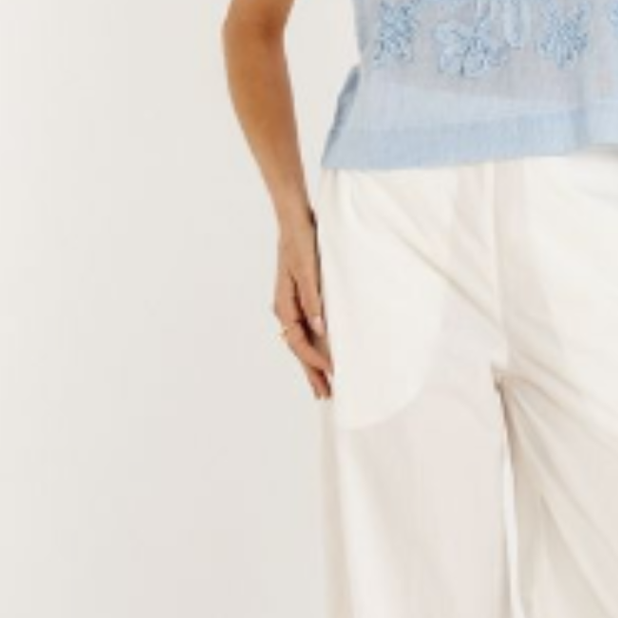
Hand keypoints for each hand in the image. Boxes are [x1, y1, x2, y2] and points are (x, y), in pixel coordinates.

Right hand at [274, 213, 333, 399]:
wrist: (295, 221)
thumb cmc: (301, 243)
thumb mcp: (308, 271)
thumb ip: (314, 300)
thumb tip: (320, 329)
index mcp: (284, 305)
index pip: (299, 342)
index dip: (314, 361)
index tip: (332, 374)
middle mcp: (285, 308)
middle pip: (298, 348)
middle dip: (311, 373)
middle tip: (325, 396)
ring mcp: (292, 305)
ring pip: (301, 342)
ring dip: (312, 363)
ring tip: (323, 384)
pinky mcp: (300, 298)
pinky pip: (306, 330)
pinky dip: (314, 346)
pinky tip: (323, 354)